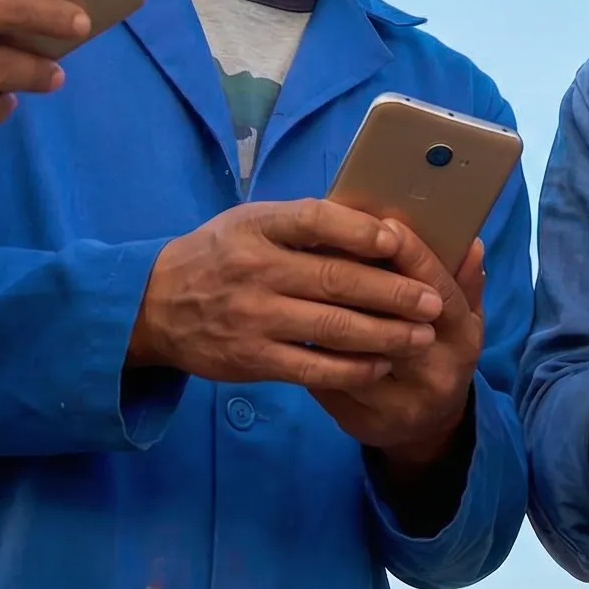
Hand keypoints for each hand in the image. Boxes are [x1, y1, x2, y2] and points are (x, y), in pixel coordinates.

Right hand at [128, 201, 448, 395]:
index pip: (315, 220)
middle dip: (392, 291)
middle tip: (431, 301)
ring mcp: (255, 316)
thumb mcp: (250, 223)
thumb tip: (369, 224)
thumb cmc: (219, 255)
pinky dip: (351, 369)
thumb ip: (301, 225)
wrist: (156, 304)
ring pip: (332, 327)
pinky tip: (380, 366)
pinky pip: (312, 367)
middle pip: (336, 279)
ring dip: (384, 334)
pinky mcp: (253, 359)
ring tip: (421, 335)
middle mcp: (258, 269)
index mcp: (260, 226)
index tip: (397, 240)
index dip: (359, 229)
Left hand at [321, 233, 487, 465]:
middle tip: (333, 240)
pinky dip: (312, 348)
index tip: (387, 222)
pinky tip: (298, 320)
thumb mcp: (464, 318)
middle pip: (390, 322)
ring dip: (327, 312)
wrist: (429, 426)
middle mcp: (434, 376)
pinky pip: (328, 379)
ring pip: (352, 352)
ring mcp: (396, 406)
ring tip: (307, 272)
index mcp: (462, 341)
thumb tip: (471, 242)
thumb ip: (464, 281)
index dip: (413, 256)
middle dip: (360, 279)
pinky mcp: (361, 424)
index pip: (438, 292)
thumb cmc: (443, 351)